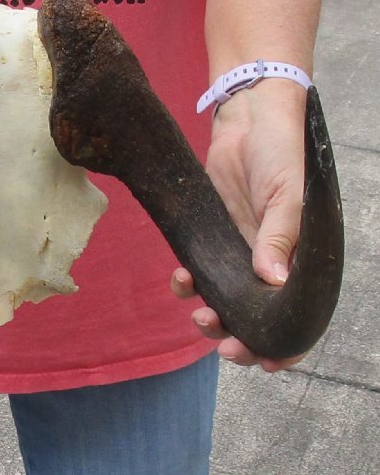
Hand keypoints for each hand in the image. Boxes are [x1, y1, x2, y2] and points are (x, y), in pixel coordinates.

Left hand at [171, 79, 308, 371]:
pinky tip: (181, 279)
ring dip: (211, 316)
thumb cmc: (281, 154)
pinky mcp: (210, 237)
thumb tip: (273, 281)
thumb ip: (280, 237)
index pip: (298, 315)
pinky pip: (198, 272)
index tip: (266, 363)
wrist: (247, 119)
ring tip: (200, 313)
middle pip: (256, 318)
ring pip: (224, 301)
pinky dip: (188, 283)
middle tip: (224, 344)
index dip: (286, 345)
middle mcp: (269, 263)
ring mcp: (238, 253)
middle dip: (241, 338)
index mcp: (300, 260)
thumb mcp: (288, 194)